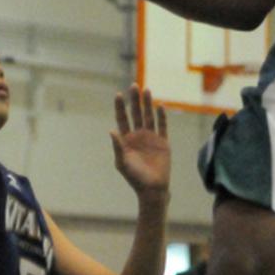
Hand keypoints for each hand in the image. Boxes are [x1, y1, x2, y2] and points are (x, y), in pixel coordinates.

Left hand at [110, 84, 169, 198]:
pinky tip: (160, 106)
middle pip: (136, 113)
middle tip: (134, 85)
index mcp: (126, 140)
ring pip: (149, 116)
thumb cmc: (135, 178)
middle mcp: (138, 136)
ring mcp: (151, 138)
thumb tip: (112, 130)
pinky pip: (162, 126)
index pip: (122, 119)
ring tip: (147, 90)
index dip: (120, 107)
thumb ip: (118, 146)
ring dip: (147, 104)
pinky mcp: (163, 143)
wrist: (153, 189)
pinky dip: (161, 117)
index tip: (118, 95)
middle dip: (135, 100)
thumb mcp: (122, 163)